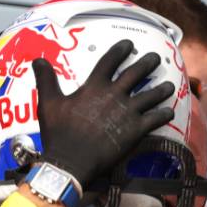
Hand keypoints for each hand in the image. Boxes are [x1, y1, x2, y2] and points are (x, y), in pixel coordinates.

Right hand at [33, 39, 175, 186]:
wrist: (71, 161)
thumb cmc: (58, 133)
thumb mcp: (47, 103)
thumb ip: (45, 79)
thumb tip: (37, 59)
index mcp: (94, 86)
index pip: (110, 61)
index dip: (121, 50)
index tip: (129, 44)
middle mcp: (114, 95)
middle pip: (136, 73)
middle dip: (148, 63)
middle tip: (156, 59)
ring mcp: (127, 113)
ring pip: (151, 95)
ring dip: (161, 89)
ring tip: (169, 85)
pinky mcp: (136, 131)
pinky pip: (155, 119)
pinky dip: (164, 114)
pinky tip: (169, 111)